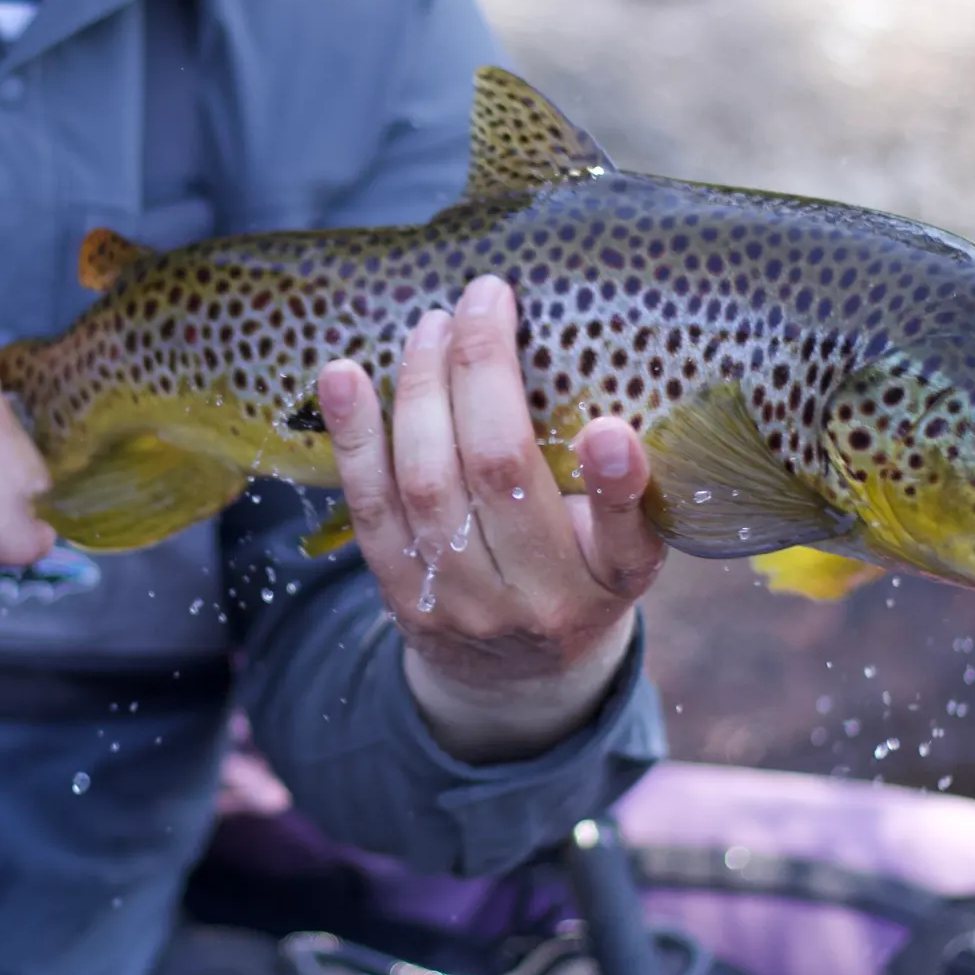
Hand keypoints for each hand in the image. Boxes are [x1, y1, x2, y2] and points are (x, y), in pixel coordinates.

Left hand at [317, 274, 665, 760]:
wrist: (518, 676)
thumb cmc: (583, 578)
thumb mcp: (630, 547)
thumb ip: (624, 491)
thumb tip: (606, 418)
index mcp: (613, 581)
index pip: (624, 538)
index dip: (616, 486)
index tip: (612, 430)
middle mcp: (539, 599)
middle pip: (501, 475)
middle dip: (484, 372)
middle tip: (484, 298)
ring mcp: (460, 601)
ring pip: (428, 482)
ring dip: (422, 388)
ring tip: (430, 325)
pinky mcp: (400, 594)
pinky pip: (368, 507)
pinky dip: (354, 436)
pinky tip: (344, 375)